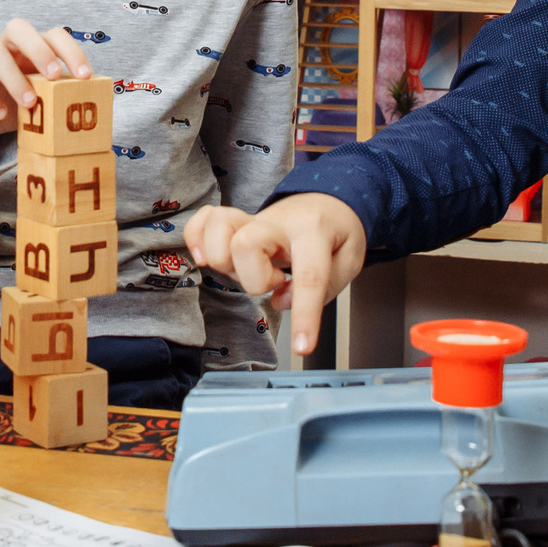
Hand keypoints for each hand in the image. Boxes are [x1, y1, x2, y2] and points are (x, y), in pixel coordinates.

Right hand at [0, 19, 94, 148]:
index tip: (85, 76)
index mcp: (31, 49)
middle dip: (38, 49)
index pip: (53, 35)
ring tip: (29, 103)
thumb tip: (99, 106)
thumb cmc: (18, 104)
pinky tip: (2, 114)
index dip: (70, 50)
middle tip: (53, 76)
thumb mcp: (43, 99)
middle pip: (17, 27)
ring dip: (14, 77)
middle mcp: (6, 48)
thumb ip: (64, 96)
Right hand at [184, 194, 367, 355]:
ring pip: (219, 229)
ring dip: (226, 261)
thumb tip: (282, 300)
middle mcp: (277, 223)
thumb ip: (325, 286)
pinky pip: (203, 220)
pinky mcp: (236, 222)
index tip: (303, 347)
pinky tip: (206, 256)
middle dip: (254, 279)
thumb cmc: (336, 231)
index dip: (304, 315)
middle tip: (276, 280)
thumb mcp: (350, 259)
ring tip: (248, 269)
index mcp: (314, 232)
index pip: (308, 276)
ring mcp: (252, 220)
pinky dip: (196, 238)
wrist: (326, 199)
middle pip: (244, 245)